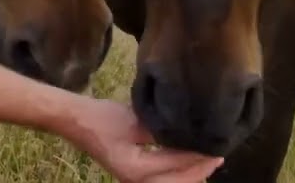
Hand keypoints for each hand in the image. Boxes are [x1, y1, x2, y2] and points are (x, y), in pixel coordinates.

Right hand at [70, 98, 223, 182]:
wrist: (77, 121)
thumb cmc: (102, 118)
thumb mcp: (135, 122)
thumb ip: (161, 133)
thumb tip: (187, 135)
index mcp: (137, 170)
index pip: (177, 166)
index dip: (198, 159)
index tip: (217, 149)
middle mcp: (136, 181)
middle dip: (198, 172)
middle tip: (217, 158)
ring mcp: (132, 180)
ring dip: (188, 175)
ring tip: (206, 162)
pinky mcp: (131, 175)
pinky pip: (160, 181)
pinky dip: (176, 175)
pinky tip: (185, 163)